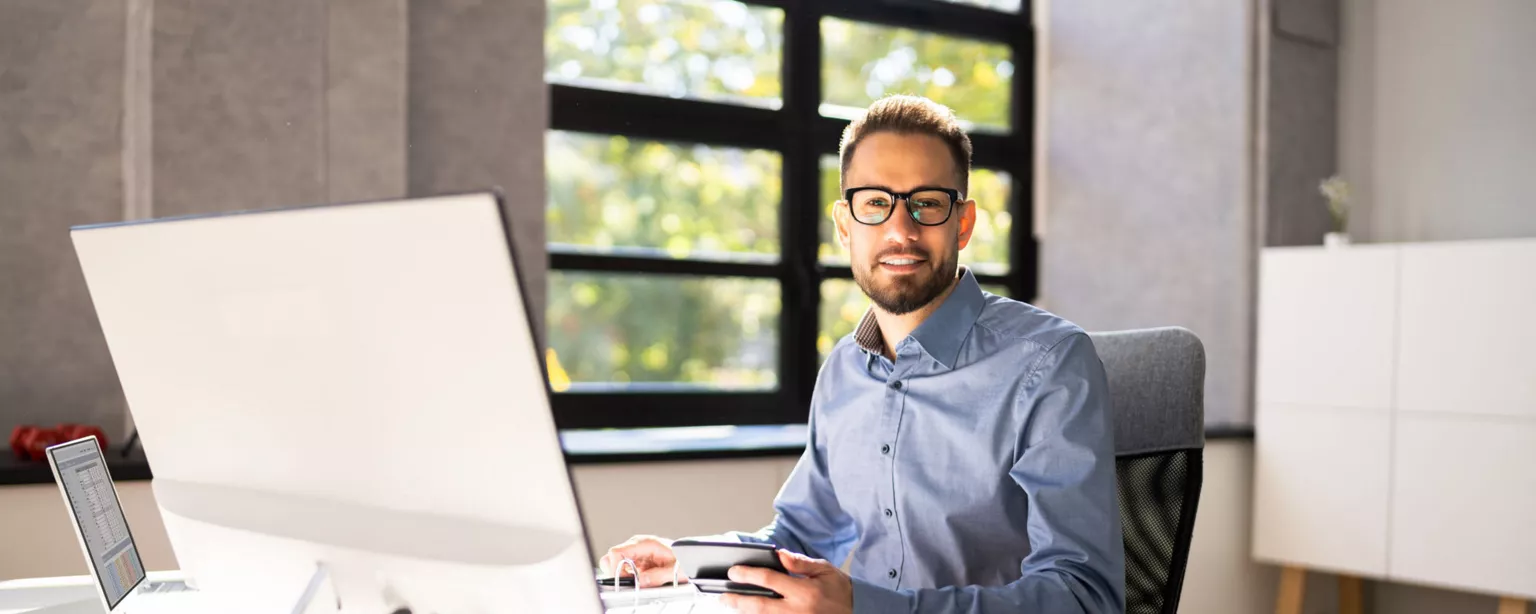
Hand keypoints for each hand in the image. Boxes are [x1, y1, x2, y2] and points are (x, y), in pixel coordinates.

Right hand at [599, 535, 678, 587]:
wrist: (688, 558)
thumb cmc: (684, 559)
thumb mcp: (675, 570)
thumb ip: (657, 576)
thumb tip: (641, 581)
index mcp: (645, 543)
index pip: (616, 552)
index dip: (615, 568)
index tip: (624, 580)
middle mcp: (637, 546)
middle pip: (611, 557)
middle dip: (616, 572)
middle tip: (630, 582)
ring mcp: (635, 553)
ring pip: (615, 564)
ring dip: (622, 575)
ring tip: (637, 581)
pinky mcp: (636, 561)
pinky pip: (622, 569)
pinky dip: (626, 577)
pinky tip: (639, 580)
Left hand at [719, 550, 852, 613]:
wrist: (858, 612)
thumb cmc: (840, 591)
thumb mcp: (824, 570)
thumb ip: (800, 563)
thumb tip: (778, 554)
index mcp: (805, 592)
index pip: (769, 580)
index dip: (748, 574)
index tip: (734, 571)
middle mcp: (798, 611)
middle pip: (759, 606)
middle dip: (737, 601)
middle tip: (723, 596)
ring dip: (745, 613)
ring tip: (730, 606)